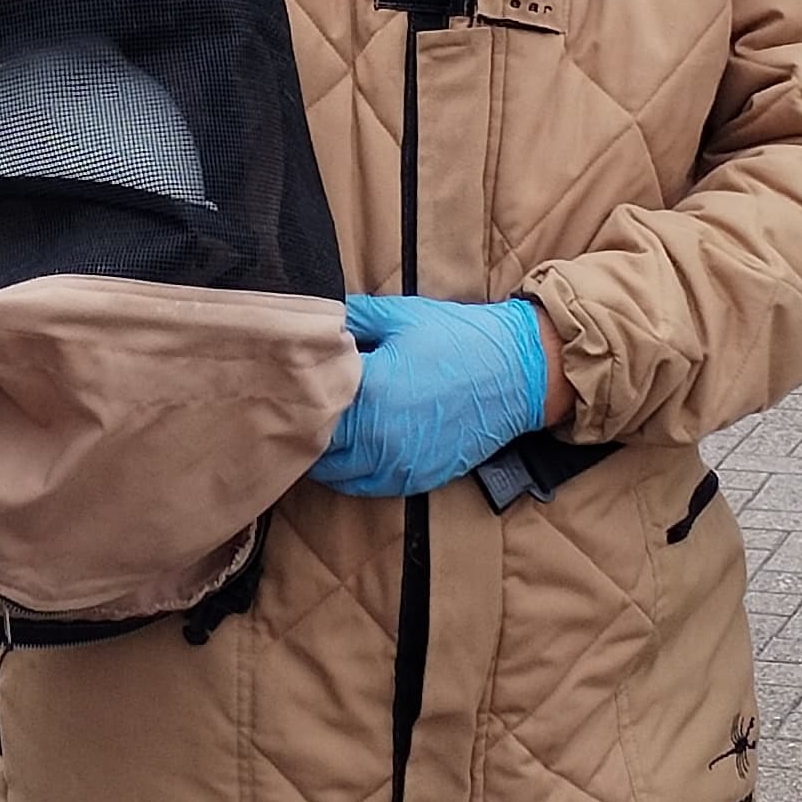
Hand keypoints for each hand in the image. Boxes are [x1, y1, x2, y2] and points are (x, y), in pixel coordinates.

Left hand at [312, 296, 548, 497]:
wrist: (520, 374)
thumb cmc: (460, 339)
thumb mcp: (400, 314)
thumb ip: (350, 316)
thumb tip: (313, 316)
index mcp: (370, 391)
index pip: (308, 405)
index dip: (292, 395)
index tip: (282, 382)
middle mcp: (380, 437)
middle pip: (314, 446)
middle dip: (301, 427)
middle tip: (290, 408)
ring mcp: (398, 463)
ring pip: (335, 474)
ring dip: (321, 456)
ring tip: (315, 430)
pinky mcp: (416, 478)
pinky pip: (364, 487)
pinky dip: (348, 473)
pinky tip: (346, 450)